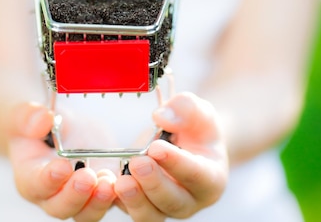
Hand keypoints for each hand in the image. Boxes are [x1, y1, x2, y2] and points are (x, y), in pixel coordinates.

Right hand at [7, 102, 115, 220]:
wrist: (54, 130)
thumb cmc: (36, 126)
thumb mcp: (25, 114)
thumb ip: (29, 117)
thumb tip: (43, 119)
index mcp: (30, 176)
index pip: (36, 184)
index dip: (48, 179)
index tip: (62, 167)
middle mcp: (53, 194)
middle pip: (62, 206)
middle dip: (76, 195)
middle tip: (88, 178)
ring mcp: (79, 194)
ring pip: (87, 211)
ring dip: (98, 200)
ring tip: (108, 183)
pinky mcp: (100, 188)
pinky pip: (110, 199)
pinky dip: (119, 194)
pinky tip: (128, 181)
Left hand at [114, 92, 227, 220]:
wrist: (189, 140)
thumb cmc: (197, 126)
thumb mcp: (200, 110)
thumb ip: (185, 109)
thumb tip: (160, 117)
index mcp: (212, 177)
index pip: (196, 175)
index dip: (176, 163)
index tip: (156, 147)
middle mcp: (190, 199)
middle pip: (173, 202)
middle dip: (154, 184)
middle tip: (137, 162)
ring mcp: (165, 206)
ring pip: (151, 214)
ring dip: (135, 200)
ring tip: (121, 181)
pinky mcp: (143, 204)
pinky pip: (130, 209)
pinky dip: (119, 200)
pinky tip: (108, 184)